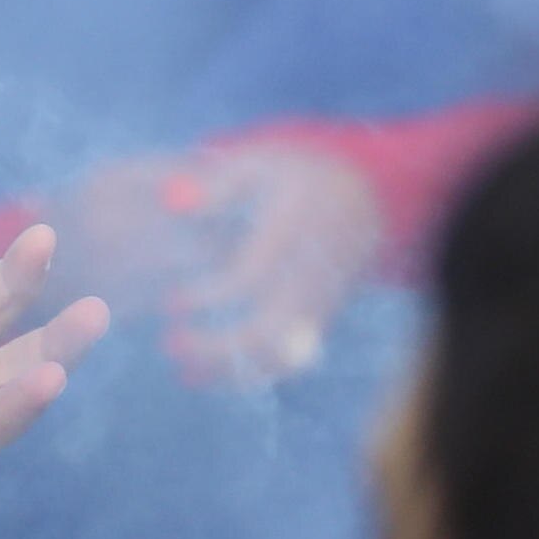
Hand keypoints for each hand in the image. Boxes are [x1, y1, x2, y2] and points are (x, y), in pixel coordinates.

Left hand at [58, 143, 382, 387]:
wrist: (369, 196)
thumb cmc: (299, 176)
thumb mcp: (261, 164)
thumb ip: (216, 184)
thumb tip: (170, 201)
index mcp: (294, 233)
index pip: (251, 278)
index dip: (209, 297)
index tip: (170, 302)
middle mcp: (311, 275)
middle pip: (269, 328)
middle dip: (219, 346)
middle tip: (170, 341)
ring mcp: (320, 301)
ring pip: (282, 354)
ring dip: (233, 368)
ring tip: (183, 368)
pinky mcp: (322, 318)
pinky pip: (290, 358)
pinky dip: (250, 372)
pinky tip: (204, 374)